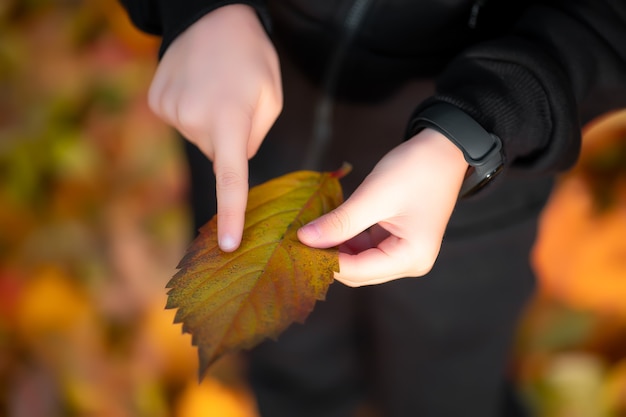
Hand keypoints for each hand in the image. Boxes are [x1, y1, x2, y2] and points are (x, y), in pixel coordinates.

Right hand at [147, 5, 282, 250]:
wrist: (211, 15)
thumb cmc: (251, 57)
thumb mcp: (270, 97)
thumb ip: (253, 137)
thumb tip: (230, 160)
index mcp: (229, 120)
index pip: (232, 178)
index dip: (231, 213)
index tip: (227, 245)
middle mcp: (194, 120)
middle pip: (217, 154)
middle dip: (229, 138)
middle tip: (235, 101)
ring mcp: (170, 111)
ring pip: (199, 137)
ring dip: (210, 122)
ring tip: (215, 87)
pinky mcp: (156, 102)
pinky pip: (182, 122)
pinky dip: (192, 112)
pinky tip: (197, 86)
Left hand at [297, 129, 468, 286]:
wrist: (443, 149)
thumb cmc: (416, 170)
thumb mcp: (374, 196)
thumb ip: (340, 222)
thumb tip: (304, 240)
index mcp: (411, 258)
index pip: (356, 271)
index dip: (323, 261)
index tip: (293, 247)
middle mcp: (410, 263)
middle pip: (357, 272)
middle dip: (327, 258)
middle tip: (295, 241)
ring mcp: (404, 253)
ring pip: (357, 262)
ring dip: (334, 249)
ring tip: (307, 233)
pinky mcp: (396, 241)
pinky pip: (364, 248)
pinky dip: (344, 239)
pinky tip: (326, 227)